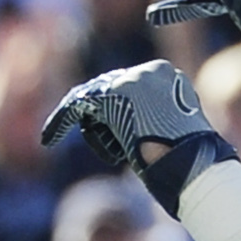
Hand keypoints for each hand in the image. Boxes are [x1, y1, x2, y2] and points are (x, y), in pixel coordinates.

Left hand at [47, 58, 240, 225]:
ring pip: (95, 101)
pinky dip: (60, 123)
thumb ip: (154, 120)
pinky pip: (75, 107)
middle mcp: (148, 71)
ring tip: (121, 155)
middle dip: (104, 121)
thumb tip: (141, 130)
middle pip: (109, 89)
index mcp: (168, 75)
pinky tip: (49, 140)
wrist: (192, 169)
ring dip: (100, 134)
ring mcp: (129, 81)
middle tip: (110, 147)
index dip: (119, 113)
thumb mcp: (173, 133)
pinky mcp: (111, 97)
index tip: (117, 132)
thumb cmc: (190, 163)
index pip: (132, 86)